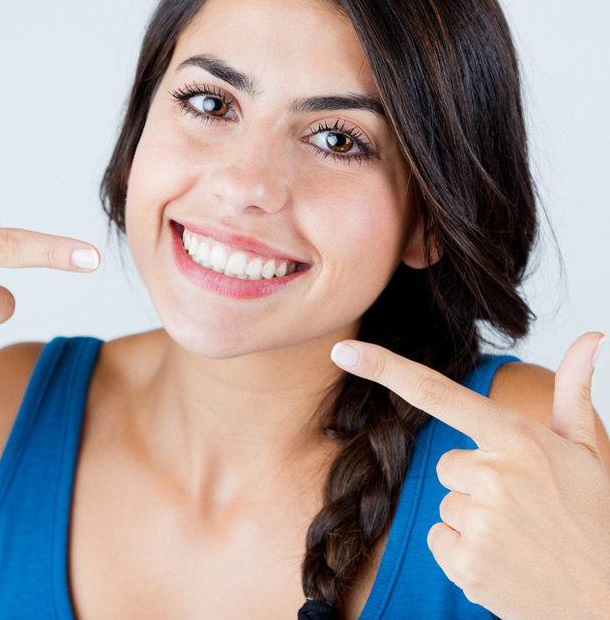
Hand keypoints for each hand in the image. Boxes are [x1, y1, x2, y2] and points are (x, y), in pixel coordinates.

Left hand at [331, 333, 609, 619]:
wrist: (608, 600)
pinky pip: (438, 539)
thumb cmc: (593, 518)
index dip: (384, 368)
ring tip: (518, 537)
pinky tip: (503, 561)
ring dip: (471, 520)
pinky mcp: (465, 562)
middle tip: (521, 507)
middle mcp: (494, 474)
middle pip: (446, 464)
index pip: (436, 393)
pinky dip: (463, 552)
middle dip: (475, 483)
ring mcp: (478, 521)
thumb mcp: (585, 450)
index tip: (344, 351)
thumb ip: (573, 390)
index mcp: (518, 438)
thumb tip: (590, 335)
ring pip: (443, 503)